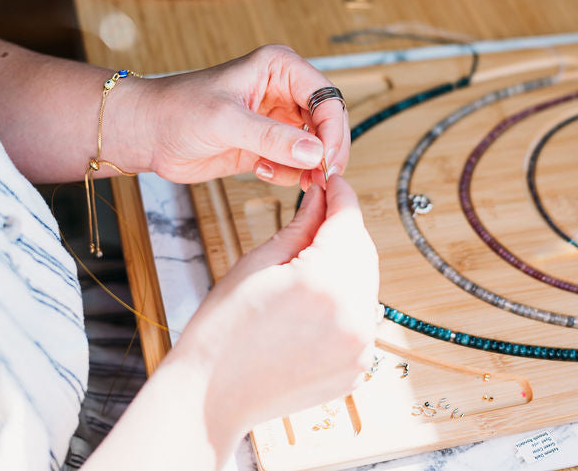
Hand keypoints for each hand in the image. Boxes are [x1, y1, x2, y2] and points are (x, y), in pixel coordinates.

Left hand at [123, 45, 349, 187]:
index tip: (327, 161)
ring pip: (315, 146)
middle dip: (326, 152)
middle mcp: (284, 91)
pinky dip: (290, 174)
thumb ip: (271, 137)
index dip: (333, 130)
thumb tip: (315, 153)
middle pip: (328, 123)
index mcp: (279, 68)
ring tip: (286, 176)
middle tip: (319, 178)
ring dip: (309, 167)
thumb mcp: (226, 121)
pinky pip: (296, 163)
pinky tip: (262, 171)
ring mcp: (277, 120)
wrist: (147, 133)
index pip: (326, 97)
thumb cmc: (177, 111)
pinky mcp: (267, 146)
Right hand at [164, 176, 379, 434]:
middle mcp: (353, 316)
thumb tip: (321, 197)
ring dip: (346, 264)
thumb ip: (300, 226)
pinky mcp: (358, 367)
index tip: (331, 180)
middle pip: (364, 250)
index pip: (348, 220)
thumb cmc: (221, 331)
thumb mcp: (257, 264)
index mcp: (325, 283)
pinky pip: (361, 318)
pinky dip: (345, 301)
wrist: (212, 398)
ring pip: (366, 283)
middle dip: (344, 228)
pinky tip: (313, 300)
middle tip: (318, 212)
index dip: (340, 194)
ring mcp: (360, 347)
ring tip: (309, 260)